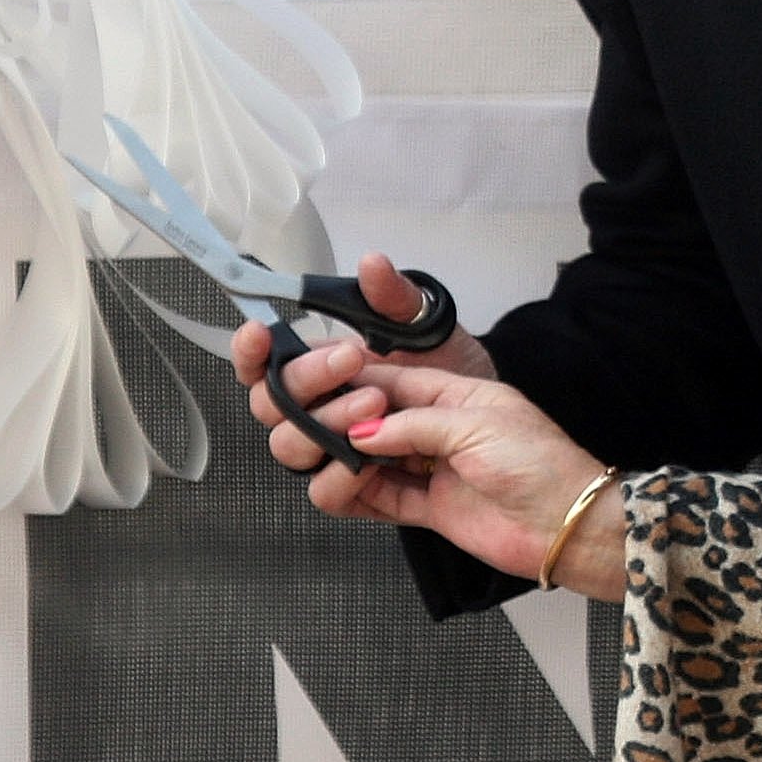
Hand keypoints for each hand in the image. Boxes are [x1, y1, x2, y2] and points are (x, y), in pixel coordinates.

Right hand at [232, 251, 496, 472]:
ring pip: (293, 451)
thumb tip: (371, 265)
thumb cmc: (467, 380)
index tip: (261, 333)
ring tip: (376, 407)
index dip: (255, 351)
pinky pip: (327, 495)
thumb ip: (397, 299)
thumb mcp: (436, 331)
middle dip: (304, 383)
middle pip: (274, 408)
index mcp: (335, 370)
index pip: (274, 362)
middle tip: (352, 363)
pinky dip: (341, 479)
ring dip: (324, 426)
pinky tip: (373, 462)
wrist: (507, 435)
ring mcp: (342, 453)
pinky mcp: (364, 494)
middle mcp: (329, 412)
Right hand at [306, 364, 624, 598]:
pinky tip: (346, 487)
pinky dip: (352, 494)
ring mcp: (428, 470)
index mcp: (452, 394)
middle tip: (339, 428)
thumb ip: (415, 424)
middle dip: (341, 420)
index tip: (325, 383)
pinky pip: (374, 500)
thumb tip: (361, 430)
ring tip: (346, 460)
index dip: (353, 380)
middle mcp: (434, 429)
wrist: (566, 523)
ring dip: (343, 461)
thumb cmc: (540, 462)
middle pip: (366, 419)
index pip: (389, 379)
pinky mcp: (427, 509)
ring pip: (362, 461)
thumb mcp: (477, 424)